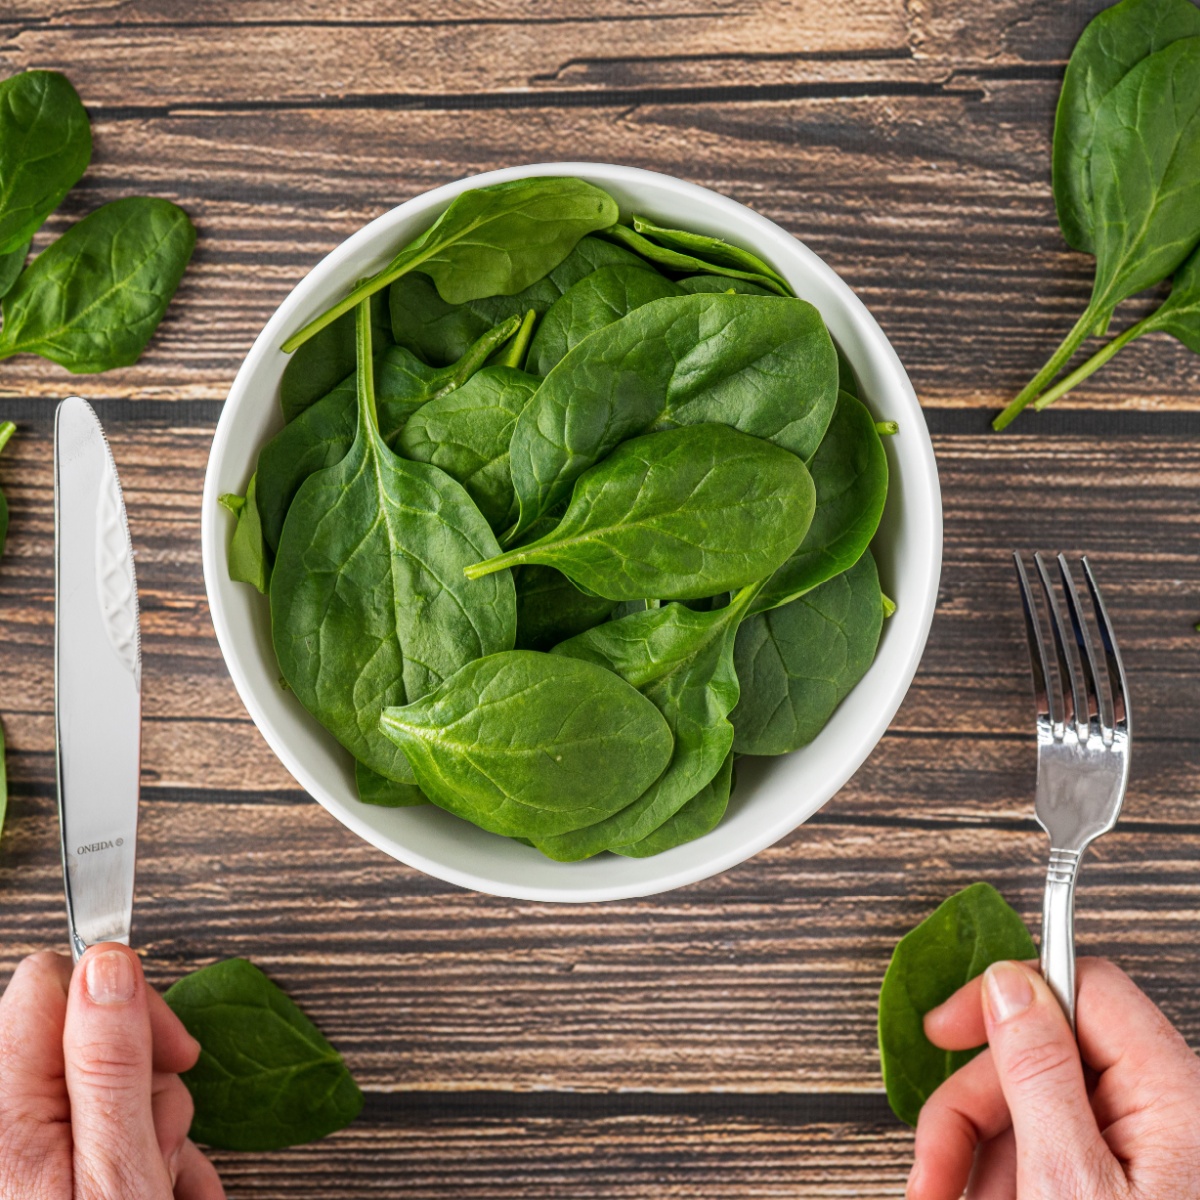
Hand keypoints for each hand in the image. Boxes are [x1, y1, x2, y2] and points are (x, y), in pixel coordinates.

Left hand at [0, 943, 224, 1198]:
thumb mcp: (120, 1170)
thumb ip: (111, 1062)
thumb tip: (109, 963)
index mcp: (4, 1106)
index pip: (55, 977)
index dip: (129, 1001)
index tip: (175, 1051)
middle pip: (83, 1027)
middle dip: (147, 1073)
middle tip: (165, 1135)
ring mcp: (13, 1139)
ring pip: (97, 1075)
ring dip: (150, 1118)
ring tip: (166, 1177)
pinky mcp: (29, 1158)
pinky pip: (90, 1118)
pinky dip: (134, 1146)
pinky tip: (160, 1185)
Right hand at [908, 956, 1199, 1198]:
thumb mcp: (1067, 1180)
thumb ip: (1038, 1071)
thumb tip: (1008, 983)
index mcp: (1171, 1095)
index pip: (1082, 987)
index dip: (1003, 997)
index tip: (944, 1028)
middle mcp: (1164, 1113)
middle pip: (1041, 1055)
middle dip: (969, 1107)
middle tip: (933, 1166)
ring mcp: (1145, 1151)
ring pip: (1032, 1105)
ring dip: (974, 1151)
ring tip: (948, 1196)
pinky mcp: (1125, 1182)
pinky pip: (1047, 1147)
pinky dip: (1001, 1174)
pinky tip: (980, 1197)